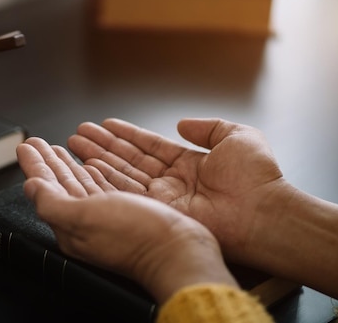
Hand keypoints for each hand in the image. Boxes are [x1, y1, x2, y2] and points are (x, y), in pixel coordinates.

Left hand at [17, 137, 237, 304]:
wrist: (179, 252)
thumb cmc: (134, 237)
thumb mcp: (83, 218)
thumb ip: (51, 202)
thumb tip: (30, 186)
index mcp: (70, 225)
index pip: (45, 188)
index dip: (34, 165)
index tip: (25, 145)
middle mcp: (86, 221)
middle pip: (59, 183)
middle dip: (47, 161)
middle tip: (35, 142)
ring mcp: (106, 217)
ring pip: (80, 183)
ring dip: (67, 163)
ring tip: (58, 146)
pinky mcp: (126, 212)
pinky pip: (102, 188)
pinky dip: (92, 173)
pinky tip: (89, 165)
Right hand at [65, 118, 294, 263]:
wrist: (263, 213)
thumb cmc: (257, 177)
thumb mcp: (237, 137)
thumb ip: (208, 127)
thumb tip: (182, 123)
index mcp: (190, 163)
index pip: (149, 145)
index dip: (126, 134)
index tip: (105, 125)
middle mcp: (172, 181)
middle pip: (129, 159)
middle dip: (103, 145)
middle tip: (78, 134)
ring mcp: (163, 198)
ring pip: (122, 173)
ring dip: (97, 158)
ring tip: (74, 144)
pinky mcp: (158, 212)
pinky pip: (127, 192)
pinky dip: (105, 178)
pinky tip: (87, 165)